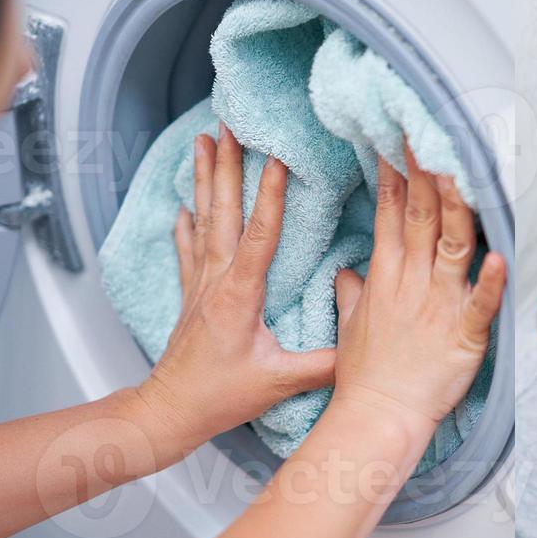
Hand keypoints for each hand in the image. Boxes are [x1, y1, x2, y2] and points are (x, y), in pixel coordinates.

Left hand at [134, 125, 339, 439]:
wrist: (171, 411)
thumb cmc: (221, 397)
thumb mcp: (280, 383)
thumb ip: (325, 364)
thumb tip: (365, 349)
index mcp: (239, 295)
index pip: (259, 235)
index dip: (271, 196)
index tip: (277, 158)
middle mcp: (215, 280)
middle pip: (223, 212)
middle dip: (227, 166)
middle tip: (228, 126)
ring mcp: (198, 285)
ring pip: (202, 219)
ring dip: (203, 179)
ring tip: (202, 141)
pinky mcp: (188, 296)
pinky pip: (186, 249)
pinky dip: (185, 224)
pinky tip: (182, 206)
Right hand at [322, 143, 504, 440]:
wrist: (377, 417)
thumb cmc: (365, 375)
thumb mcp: (352, 326)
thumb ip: (352, 293)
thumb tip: (346, 272)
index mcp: (385, 277)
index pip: (390, 214)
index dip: (396, 175)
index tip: (399, 140)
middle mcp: (412, 283)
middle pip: (421, 217)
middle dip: (426, 172)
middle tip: (431, 133)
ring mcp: (439, 307)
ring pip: (452, 245)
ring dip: (459, 207)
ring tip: (463, 170)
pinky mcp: (464, 336)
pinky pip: (481, 304)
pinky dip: (492, 282)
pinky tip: (502, 257)